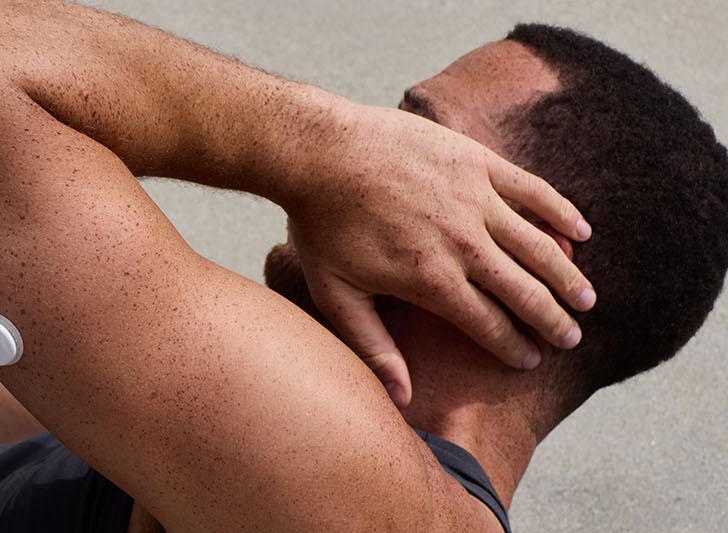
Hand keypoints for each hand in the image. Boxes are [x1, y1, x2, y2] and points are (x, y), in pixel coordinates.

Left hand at [282, 104, 595, 406]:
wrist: (318, 151)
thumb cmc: (320, 225)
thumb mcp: (336, 294)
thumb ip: (372, 346)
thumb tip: (399, 397)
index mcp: (431, 280)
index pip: (488, 324)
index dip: (514, 347)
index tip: (532, 360)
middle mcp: (463, 243)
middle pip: (523, 291)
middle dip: (551, 320)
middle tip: (571, 338)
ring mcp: (475, 199)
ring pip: (537, 245)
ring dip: (566, 275)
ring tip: (585, 299)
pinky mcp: (477, 162)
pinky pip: (532, 191)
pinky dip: (561, 213)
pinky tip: (580, 232)